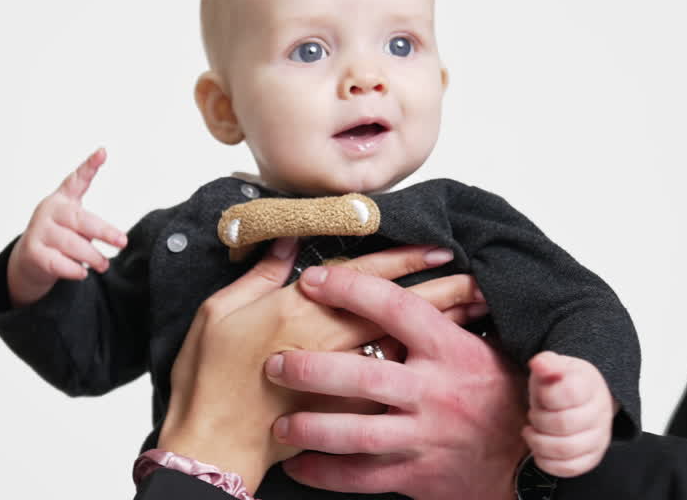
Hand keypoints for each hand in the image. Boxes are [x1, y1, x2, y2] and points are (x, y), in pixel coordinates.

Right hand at [6, 148, 127, 306]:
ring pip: (71, 244)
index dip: (90, 165)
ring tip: (103, 265)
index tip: (103, 152)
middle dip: (104, 231)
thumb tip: (117, 240)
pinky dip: (73, 269)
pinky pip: (58, 262)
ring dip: (91, 257)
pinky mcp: (32, 252)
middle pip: (80, 219)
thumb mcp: (74, 224)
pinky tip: (82, 272)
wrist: (29, 260)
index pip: (76, 179)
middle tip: (122, 242)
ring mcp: (38, 230)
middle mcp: (49, 210)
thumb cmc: (60, 238)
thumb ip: (91, 225)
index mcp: (62, 199)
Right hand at [158, 242, 482, 493]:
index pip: (364, 278)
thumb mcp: (218, 312)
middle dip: (441, 292)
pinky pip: (393, 389)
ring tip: (475, 314)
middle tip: (479, 278)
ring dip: (440, 330)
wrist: (210, 445)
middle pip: (398, 311)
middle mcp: (328, 342)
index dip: (404, 261)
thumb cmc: (207, 377)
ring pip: (403, 346)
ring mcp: (340, 381)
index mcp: (299, 310)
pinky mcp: (343, 413)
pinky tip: (446, 363)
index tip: (440, 248)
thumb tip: (284, 242)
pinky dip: (420, 372)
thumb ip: (258, 276)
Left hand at [268, 265, 528, 499]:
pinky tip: (299, 465)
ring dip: (313, 428)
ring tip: (280, 422)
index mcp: (451, 350)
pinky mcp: (419, 476)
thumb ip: (451, 312)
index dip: (351, 289)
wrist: (535, 460)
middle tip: (274, 363)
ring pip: (358, 435)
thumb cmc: (503, 393)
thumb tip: (428, 262)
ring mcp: (426, 438)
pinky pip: (364, 478)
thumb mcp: (487, 343)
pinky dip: (327, 474)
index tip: (312, 279)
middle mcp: (436, 393)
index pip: (395, 308)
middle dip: (313, 370)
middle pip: (364, 377)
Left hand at [522, 351, 614, 476]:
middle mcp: (599, 413)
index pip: (569, 393)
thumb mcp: (553, 365)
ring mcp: (598, 438)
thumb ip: (545, 363)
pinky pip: (569, 468)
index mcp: (590, 385)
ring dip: (539, 442)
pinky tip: (538, 449)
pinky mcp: (591, 458)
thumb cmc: (562, 383)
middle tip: (534, 414)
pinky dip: (547, 461)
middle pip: (564, 424)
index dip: (546, 396)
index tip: (540, 394)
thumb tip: (540, 364)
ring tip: (532, 431)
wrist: (583, 398)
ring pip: (566, 449)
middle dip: (539, 419)